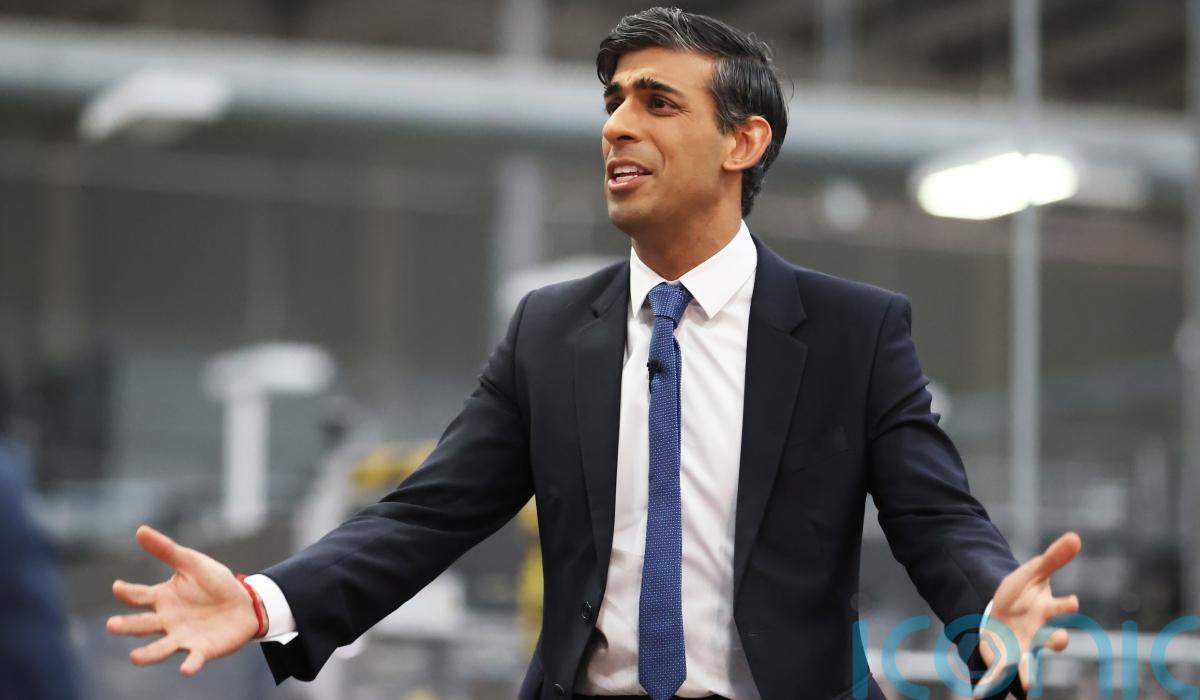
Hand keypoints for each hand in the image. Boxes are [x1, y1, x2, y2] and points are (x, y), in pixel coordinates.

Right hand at [107, 525, 262, 675]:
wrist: (245, 603)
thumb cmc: (214, 583)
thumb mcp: (192, 563)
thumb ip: (166, 550)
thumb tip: (140, 530)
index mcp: (162, 599)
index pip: (138, 596)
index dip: (127, 592)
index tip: (118, 587)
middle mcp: (167, 621)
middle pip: (142, 625)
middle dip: (127, 626)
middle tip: (112, 625)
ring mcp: (183, 637)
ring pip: (161, 648)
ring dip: (149, 654)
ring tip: (134, 657)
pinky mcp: (202, 650)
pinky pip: (194, 659)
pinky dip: (190, 664)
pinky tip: (186, 669)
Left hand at [976, 531, 1081, 695]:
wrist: (1001, 609)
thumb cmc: (1023, 591)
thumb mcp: (1033, 571)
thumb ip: (1054, 558)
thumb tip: (1076, 535)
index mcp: (1045, 611)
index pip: (1059, 607)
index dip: (1066, 604)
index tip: (1071, 600)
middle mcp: (1038, 633)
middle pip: (1050, 640)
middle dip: (1056, 641)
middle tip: (1061, 639)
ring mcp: (1022, 648)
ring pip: (1028, 663)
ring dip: (1027, 673)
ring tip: (1029, 686)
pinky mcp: (1004, 658)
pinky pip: (998, 674)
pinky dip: (991, 685)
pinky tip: (979, 696)